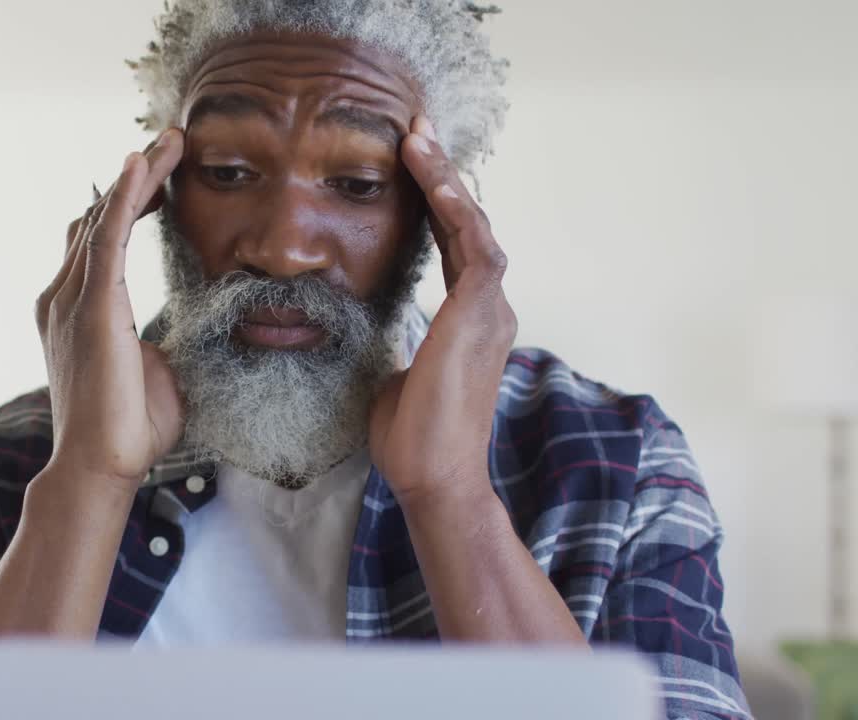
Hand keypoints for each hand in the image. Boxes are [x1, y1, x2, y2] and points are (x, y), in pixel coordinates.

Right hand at [35, 129, 185, 492]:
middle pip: (98, 218)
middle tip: (169, 144)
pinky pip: (107, 238)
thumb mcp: (157, 370)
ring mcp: (72, 299)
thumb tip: (202, 328)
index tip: (160, 179)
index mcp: (77, 310)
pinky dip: (124, 197)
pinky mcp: (92, 307)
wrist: (101, 466)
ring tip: (169, 141)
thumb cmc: (129, 429)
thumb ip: (168, 339)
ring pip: (103, 218)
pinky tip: (142, 165)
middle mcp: (64, 296)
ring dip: (137, 176)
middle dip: (135, 180)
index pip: (100, 240)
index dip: (127, 204)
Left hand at [368, 115, 516, 507]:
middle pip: (466, 224)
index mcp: (469, 319)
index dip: (433, 204)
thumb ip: (393, 342)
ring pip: (473, 225)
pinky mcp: (483, 314)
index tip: (408, 166)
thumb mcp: (393, 373)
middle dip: (440, 176)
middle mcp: (489, 307)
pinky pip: (474, 244)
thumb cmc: (411, 437)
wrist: (433, 477)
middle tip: (414, 133)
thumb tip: (366, 327)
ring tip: (417, 140)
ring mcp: (491, 309)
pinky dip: (455, 209)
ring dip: (446, 181)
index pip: (452, 245)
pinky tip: (432, 178)